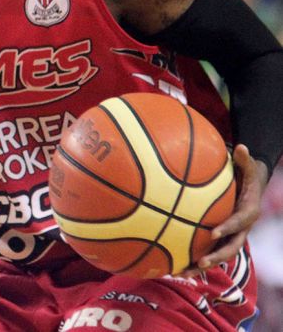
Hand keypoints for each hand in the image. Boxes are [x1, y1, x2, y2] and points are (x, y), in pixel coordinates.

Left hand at [180, 144, 268, 276]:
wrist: (250, 187)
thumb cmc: (245, 174)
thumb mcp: (248, 166)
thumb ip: (244, 159)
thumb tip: (241, 146)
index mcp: (248, 212)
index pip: (239, 222)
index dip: (228, 227)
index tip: (214, 231)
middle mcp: (241, 229)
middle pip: (231, 248)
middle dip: (216, 257)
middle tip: (199, 263)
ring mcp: (230, 236)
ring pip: (217, 255)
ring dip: (199, 266)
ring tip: (179, 273)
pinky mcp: (219, 238)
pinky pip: (206, 250)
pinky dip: (190, 259)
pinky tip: (169, 265)